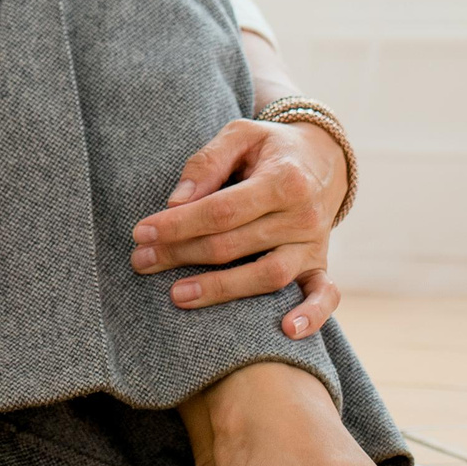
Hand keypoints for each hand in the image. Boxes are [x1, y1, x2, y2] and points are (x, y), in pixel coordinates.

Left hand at [132, 117, 345, 338]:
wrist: (324, 159)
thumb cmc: (271, 148)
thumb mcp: (240, 135)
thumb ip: (207, 162)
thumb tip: (176, 202)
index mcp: (284, 180)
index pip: (222, 210)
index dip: (179, 224)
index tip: (142, 232)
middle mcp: (303, 216)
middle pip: (235, 245)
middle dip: (182, 254)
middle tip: (141, 261)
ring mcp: (314, 245)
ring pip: (268, 276)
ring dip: (221, 289)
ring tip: (177, 295)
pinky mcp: (320, 264)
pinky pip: (325, 295)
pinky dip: (311, 315)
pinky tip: (285, 330)